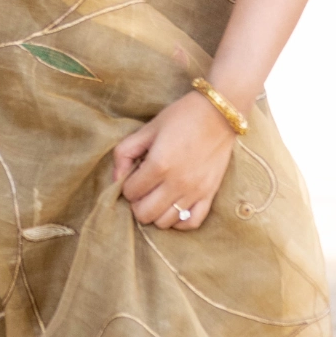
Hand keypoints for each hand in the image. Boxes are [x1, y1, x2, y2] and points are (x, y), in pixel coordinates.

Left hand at [113, 92, 236, 232]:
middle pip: (144, 214)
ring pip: (165, 222)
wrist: (219, 113)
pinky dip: (179, 221)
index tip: (134, 175)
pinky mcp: (210, 194)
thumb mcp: (147, 129)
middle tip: (142, 189)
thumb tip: (116, 178)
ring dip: (156, 212)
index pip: (130, 193)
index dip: (127, 185)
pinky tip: (174, 207)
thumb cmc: (181, 117)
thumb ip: (125, 152)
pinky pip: (191, 222)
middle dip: (137, 203)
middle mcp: (177, 183)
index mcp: (159, 164)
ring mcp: (195, 191)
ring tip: (157, 197)